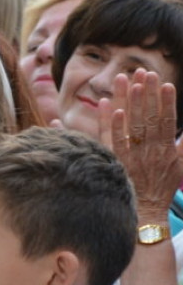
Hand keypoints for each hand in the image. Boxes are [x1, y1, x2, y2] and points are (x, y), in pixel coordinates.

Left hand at [98, 69, 182, 220]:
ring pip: (130, 125)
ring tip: (126, 81)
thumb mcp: (181, 166)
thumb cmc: (162, 187)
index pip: (168, 121)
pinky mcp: (116, 162)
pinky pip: (112, 141)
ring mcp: (132, 157)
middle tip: (145, 72)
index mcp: (167, 150)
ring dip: (129, 102)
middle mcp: (150, 151)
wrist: (145, 212)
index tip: (165, 83)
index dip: (167, 102)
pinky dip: (111, 124)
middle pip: (148, 118)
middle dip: (147, 94)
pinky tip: (108, 107)